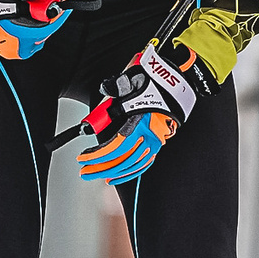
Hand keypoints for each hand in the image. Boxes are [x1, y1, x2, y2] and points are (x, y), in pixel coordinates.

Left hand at [75, 41, 212, 185]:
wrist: (175, 81)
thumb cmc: (153, 82)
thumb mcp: (129, 84)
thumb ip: (113, 94)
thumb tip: (100, 105)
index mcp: (141, 122)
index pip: (115, 146)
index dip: (97, 156)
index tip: (83, 158)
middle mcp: (150, 135)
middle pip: (122, 159)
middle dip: (100, 168)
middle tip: (85, 172)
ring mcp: (156, 141)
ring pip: (132, 165)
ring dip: (113, 172)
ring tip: (97, 175)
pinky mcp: (158, 143)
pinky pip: (143, 164)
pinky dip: (129, 173)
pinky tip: (117, 176)